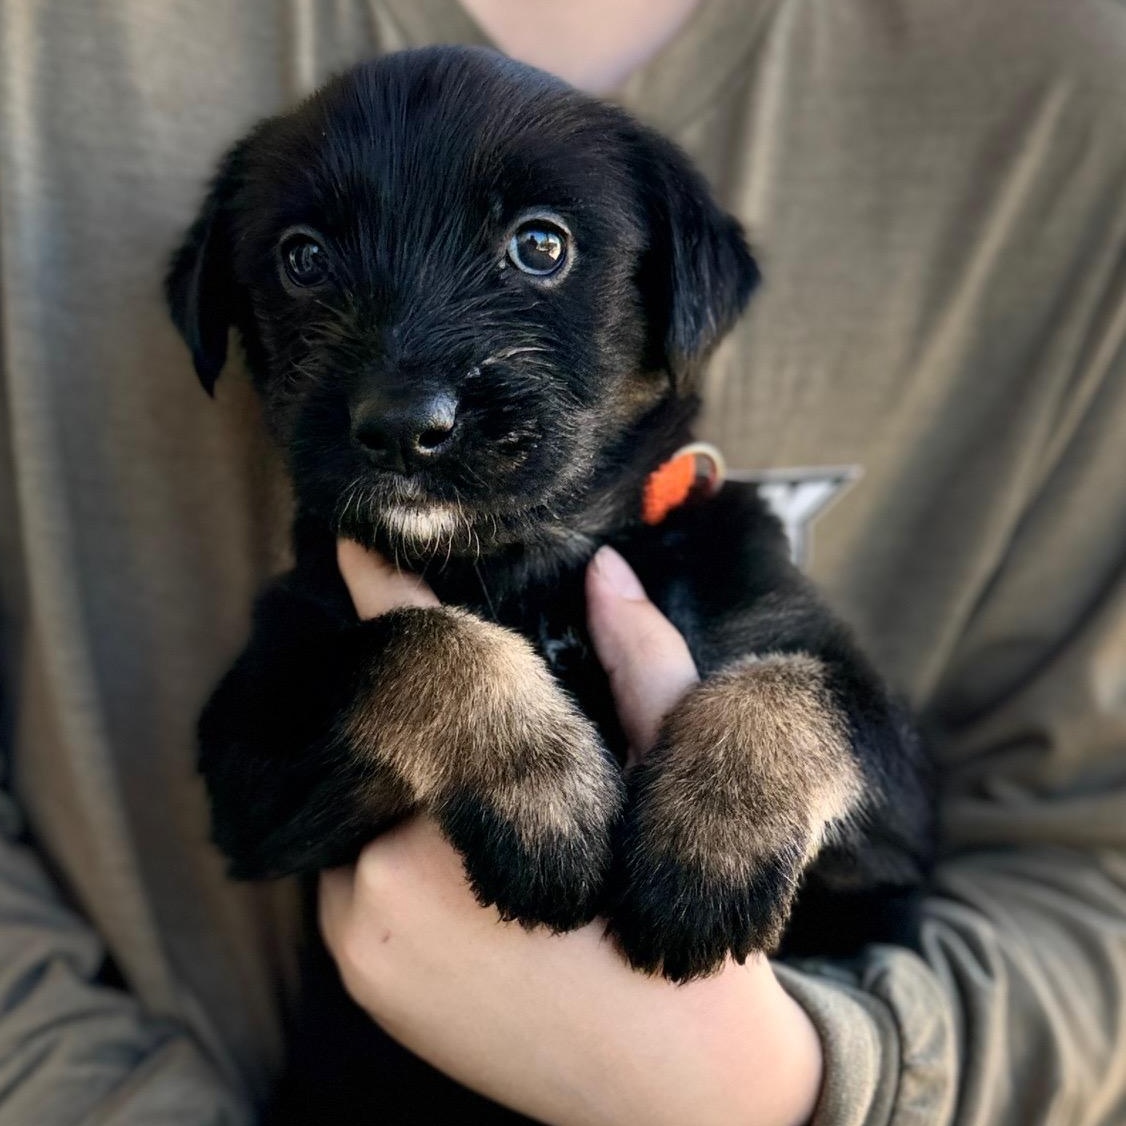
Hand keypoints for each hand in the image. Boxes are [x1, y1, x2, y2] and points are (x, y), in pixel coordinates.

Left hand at [320, 541, 822, 1125]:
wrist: (677, 1092)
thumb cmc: (685, 923)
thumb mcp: (680, 783)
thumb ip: (642, 665)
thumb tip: (609, 572)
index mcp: (490, 808)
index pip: (429, 667)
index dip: (391, 593)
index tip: (358, 536)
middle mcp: (398, 874)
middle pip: (393, 744)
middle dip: (433, 721)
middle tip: (493, 736)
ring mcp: (365, 935)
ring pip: (370, 807)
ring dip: (417, 788)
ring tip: (498, 821)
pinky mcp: (358, 978)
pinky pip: (356, 872)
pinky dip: (402, 844)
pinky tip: (470, 870)